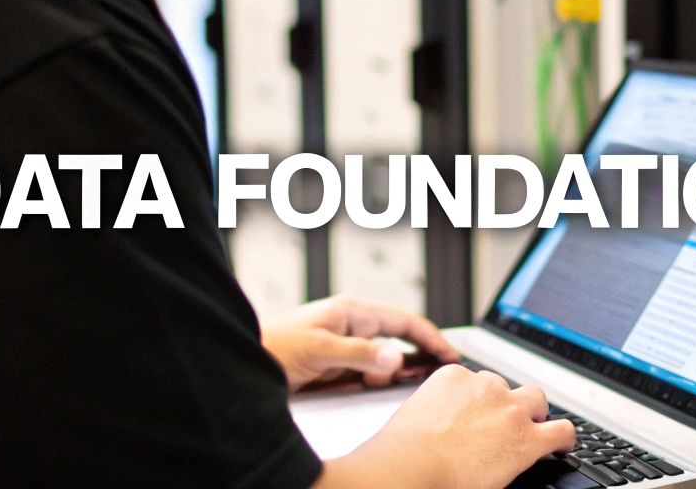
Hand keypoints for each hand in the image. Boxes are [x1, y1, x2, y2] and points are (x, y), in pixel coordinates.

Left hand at [261, 295, 460, 392]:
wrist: (244, 360)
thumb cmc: (274, 345)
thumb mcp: (320, 349)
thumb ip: (360, 354)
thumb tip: (396, 358)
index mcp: (353, 311)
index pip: (405, 321)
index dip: (431, 338)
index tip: (450, 355)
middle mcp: (352, 324)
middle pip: (399, 339)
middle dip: (414, 357)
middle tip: (431, 375)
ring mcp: (345, 344)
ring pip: (384, 358)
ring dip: (390, 370)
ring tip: (389, 380)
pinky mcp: (337, 364)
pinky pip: (367, 370)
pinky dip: (376, 378)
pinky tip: (375, 384)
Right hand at [316, 365, 576, 488]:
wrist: (412, 468)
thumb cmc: (402, 452)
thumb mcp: (414, 416)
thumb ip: (431, 413)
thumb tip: (433, 430)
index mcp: (453, 377)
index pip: (475, 382)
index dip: (478, 402)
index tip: (476, 416)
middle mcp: (485, 386)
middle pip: (507, 387)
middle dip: (507, 402)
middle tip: (502, 425)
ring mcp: (509, 409)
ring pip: (537, 400)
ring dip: (535, 415)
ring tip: (534, 431)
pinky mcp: (527, 438)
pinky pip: (561, 431)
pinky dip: (564, 438)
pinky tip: (563, 446)